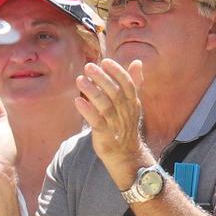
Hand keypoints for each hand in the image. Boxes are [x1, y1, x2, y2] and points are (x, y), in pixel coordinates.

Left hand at [76, 59, 151, 188]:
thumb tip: (137, 62)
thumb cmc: (125, 124)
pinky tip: (78, 101)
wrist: (126, 154)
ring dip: (92, 92)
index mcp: (133, 103)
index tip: (105, 61)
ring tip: (80, 79)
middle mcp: (126, 112)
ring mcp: (116, 124)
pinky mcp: (105, 135)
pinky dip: (87, 111)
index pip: (128, 85)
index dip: (118, 72)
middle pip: (115, 93)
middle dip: (102, 79)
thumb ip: (134, 83)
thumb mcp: (132, 103)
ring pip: (105, 106)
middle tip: (89, 66)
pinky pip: (97, 122)